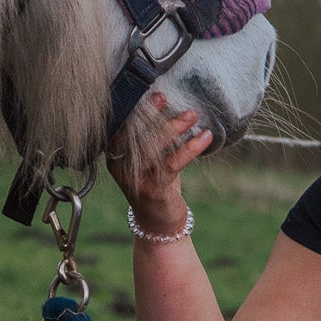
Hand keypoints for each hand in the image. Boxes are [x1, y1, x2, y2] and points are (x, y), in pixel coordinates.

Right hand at [109, 92, 211, 234]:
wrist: (158, 225)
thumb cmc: (156, 185)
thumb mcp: (151, 159)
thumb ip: (154, 136)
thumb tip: (169, 103)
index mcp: (115, 155)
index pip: (122, 126)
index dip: (137, 109)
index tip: (155, 95)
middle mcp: (121, 167)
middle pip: (135, 134)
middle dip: (153, 114)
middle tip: (167, 97)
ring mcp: (136, 179)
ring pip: (153, 147)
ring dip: (174, 127)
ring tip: (192, 114)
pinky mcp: (153, 190)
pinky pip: (172, 164)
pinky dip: (190, 148)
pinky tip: (205, 137)